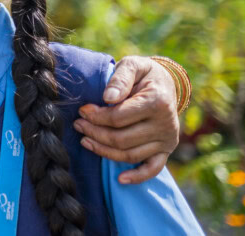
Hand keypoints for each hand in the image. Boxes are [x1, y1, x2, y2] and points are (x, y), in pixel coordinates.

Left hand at [73, 55, 180, 183]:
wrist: (166, 84)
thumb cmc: (144, 74)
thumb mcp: (133, 65)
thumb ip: (120, 78)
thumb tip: (108, 98)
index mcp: (157, 102)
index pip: (119, 117)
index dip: (96, 116)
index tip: (82, 111)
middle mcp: (165, 124)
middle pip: (121, 138)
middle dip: (95, 133)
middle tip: (78, 125)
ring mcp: (167, 140)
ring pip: (130, 154)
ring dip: (104, 150)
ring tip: (84, 140)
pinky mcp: (166, 150)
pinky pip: (152, 168)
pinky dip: (137, 176)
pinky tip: (120, 179)